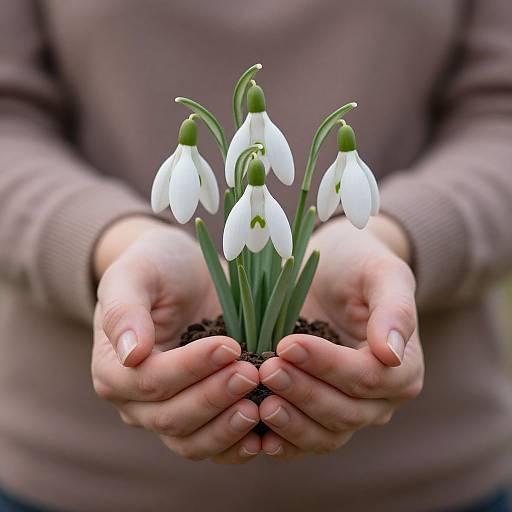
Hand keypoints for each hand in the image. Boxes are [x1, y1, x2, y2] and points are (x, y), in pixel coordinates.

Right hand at [91, 218, 260, 462]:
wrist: (183, 275)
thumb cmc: (156, 268)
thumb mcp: (136, 274)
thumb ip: (124, 309)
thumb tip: (129, 353)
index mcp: (113, 369)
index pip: (151, 380)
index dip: (190, 368)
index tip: (229, 346)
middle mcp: (136, 401)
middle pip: (172, 417)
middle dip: (214, 397)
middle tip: (252, 373)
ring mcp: (167, 413)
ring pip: (192, 441)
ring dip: (227, 428)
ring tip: (260, 406)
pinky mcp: (198, 416)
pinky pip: (213, 444)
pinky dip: (237, 446)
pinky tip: (264, 435)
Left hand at [257, 215, 423, 458]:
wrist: (334, 270)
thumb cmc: (360, 264)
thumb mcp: (382, 273)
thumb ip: (394, 309)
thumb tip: (393, 354)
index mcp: (404, 367)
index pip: (366, 378)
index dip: (327, 366)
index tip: (288, 344)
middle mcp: (381, 399)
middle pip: (345, 412)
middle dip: (303, 392)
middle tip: (266, 368)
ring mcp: (350, 410)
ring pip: (325, 434)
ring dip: (291, 422)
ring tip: (258, 402)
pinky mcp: (319, 413)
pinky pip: (304, 439)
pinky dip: (282, 440)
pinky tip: (256, 432)